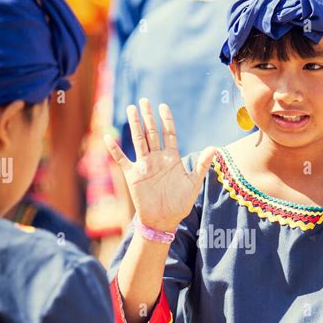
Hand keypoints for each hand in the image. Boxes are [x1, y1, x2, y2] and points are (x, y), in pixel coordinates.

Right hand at [104, 99, 216, 230]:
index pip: (169, 134)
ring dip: (135, 125)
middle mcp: (157, 159)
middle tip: (145, 101)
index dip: (166, 120)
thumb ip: (202, 165)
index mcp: (171, 159)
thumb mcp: (193, 183)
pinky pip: (122, 160)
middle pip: (152, 133)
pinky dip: (114, 150)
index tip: (163, 106)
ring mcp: (144, 165)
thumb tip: (215, 148)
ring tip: (131, 109)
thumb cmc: (180, 203)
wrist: (164, 220)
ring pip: (138, 141)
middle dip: (148, 117)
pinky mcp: (133, 175)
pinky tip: (107, 137)